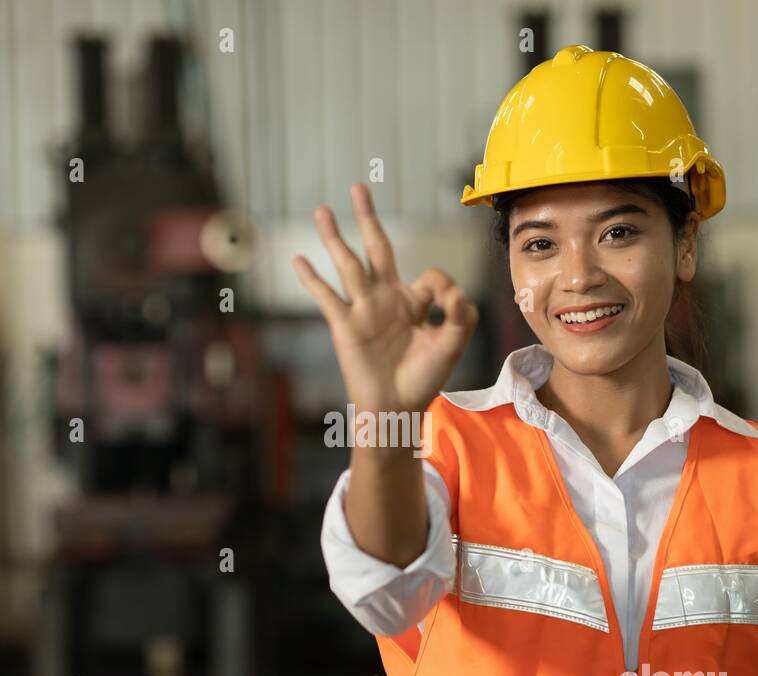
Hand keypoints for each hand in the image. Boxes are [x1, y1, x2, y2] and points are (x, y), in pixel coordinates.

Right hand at [292, 183, 478, 414]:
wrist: (396, 407)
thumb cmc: (424, 378)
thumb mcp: (452, 344)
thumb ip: (460, 314)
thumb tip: (450, 291)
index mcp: (413, 301)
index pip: (430, 275)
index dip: (443, 286)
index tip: (447, 306)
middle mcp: (385, 298)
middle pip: (376, 248)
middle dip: (368, 217)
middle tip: (359, 187)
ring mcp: (362, 309)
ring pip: (347, 264)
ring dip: (334, 237)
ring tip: (322, 210)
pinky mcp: (344, 325)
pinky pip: (325, 296)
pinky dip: (311, 278)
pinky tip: (297, 260)